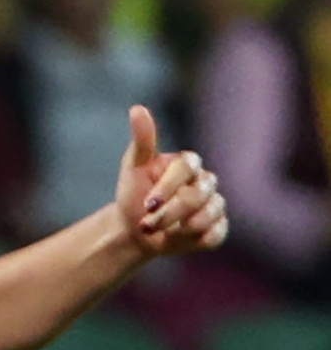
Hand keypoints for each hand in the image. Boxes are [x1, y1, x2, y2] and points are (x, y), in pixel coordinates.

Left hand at [116, 106, 228, 257]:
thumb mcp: (132, 168)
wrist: (133, 231)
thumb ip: (142, 141)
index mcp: (187, 164)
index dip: (167, 187)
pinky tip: (178, 238)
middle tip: (147, 224)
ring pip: (210, 214)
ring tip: (161, 233)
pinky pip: (216, 234)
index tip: (147, 204)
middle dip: (170, 213)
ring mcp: (213, 205)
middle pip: (199, 195)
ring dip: (181, 228)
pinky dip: (196, 240)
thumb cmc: (134, 195)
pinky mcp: (216, 228)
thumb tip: (137, 108)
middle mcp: (205, 182)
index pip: (187, 168)